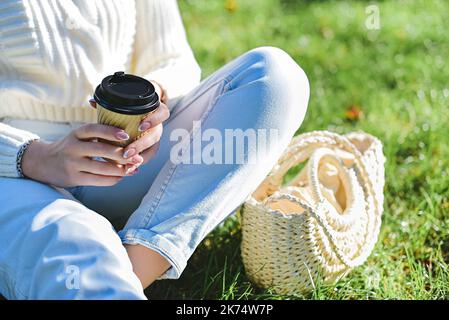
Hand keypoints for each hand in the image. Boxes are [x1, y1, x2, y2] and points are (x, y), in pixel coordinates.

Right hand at [21, 124, 144, 187]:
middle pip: (101, 150)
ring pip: (102, 168)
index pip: (94, 129)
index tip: (126, 134)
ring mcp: (72, 164)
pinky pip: (98, 180)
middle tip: (137, 157)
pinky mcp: (74, 178)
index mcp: (76, 134)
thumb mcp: (78, 137)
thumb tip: (127, 138)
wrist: (42, 163)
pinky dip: (113, 179)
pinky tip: (121, 177)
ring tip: (133, 168)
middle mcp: (73, 147)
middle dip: (122, 154)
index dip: (110, 131)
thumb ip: (97, 135)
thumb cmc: (69, 148)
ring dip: (121, 169)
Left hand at [88, 82, 169, 173]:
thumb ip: (109, 104)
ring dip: (140, 157)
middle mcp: (157, 125)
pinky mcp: (150, 149)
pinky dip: (137, 162)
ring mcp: (154, 138)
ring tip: (126, 164)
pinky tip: (127, 168)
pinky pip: (147, 157)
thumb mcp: (121, 107)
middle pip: (155, 135)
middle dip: (141, 145)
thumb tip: (92, 102)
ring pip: (153, 149)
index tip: (140, 126)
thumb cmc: (128, 112)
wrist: (135, 119)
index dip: (154, 120)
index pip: (162, 114)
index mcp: (154, 112)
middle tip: (127, 151)